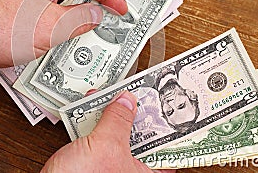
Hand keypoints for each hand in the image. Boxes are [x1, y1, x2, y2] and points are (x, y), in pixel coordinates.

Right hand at [41, 91, 175, 172]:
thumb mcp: (104, 145)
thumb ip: (118, 119)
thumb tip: (126, 100)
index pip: (165, 146)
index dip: (164, 123)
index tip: (161, 102)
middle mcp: (130, 170)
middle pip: (141, 136)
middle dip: (134, 112)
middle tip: (134, 93)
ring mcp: (112, 165)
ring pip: (119, 134)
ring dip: (112, 113)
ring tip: (111, 95)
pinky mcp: (95, 161)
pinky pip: (101, 137)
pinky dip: (97, 121)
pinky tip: (93, 107)